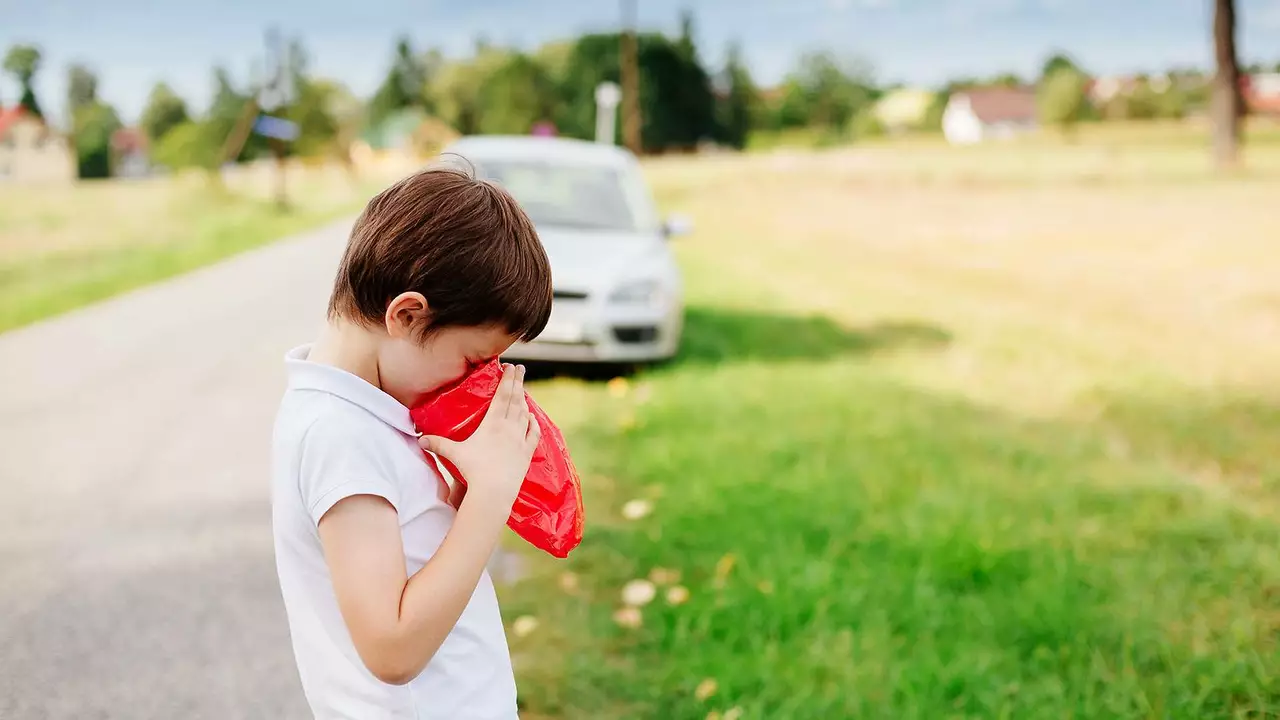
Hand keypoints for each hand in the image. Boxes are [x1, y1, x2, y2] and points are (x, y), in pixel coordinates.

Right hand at [419, 363, 538, 512]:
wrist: (494, 491)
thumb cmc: (473, 470)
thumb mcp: (454, 454)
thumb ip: (437, 444)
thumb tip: (419, 440)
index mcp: (494, 422)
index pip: (503, 395)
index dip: (507, 379)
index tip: (511, 367)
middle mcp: (510, 427)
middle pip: (516, 399)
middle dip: (518, 382)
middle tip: (520, 370)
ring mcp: (520, 439)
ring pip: (525, 414)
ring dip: (524, 400)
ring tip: (523, 391)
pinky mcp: (527, 453)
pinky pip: (533, 433)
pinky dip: (533, 423)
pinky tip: (532, 417)